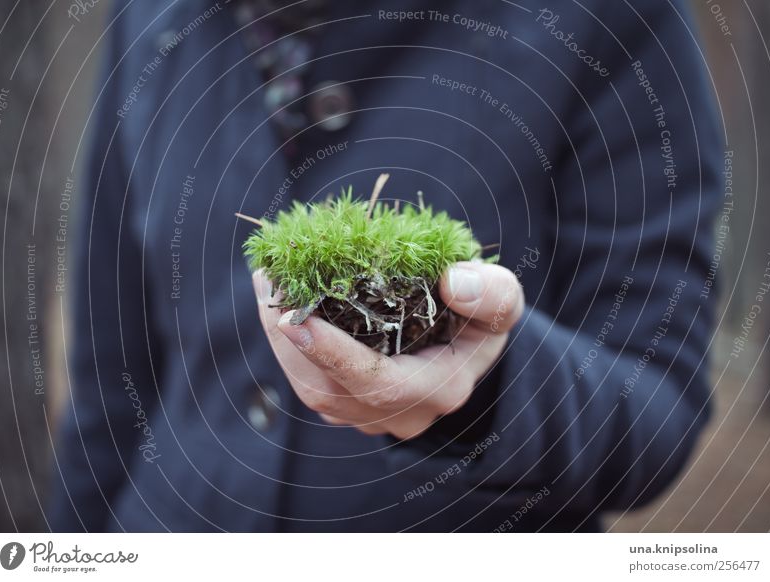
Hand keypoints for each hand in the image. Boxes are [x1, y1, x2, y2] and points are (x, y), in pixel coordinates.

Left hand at [253, 262, 523, 439]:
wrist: (466, 347)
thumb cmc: (481, 317)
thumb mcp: (503, 299)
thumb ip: (492, 293)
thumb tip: (455, 282)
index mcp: (439, 389)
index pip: (377, 384)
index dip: (332, 354)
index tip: (294, 319)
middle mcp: (401, 414)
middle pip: (328, 389)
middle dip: (289, 339)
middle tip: (267, 282)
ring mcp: (371, 415)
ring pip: (310, 387)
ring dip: (280, 339)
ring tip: (266, 283)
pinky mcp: (349, 406)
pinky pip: (309, 380)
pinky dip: (287, 343)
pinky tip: (278, 301)